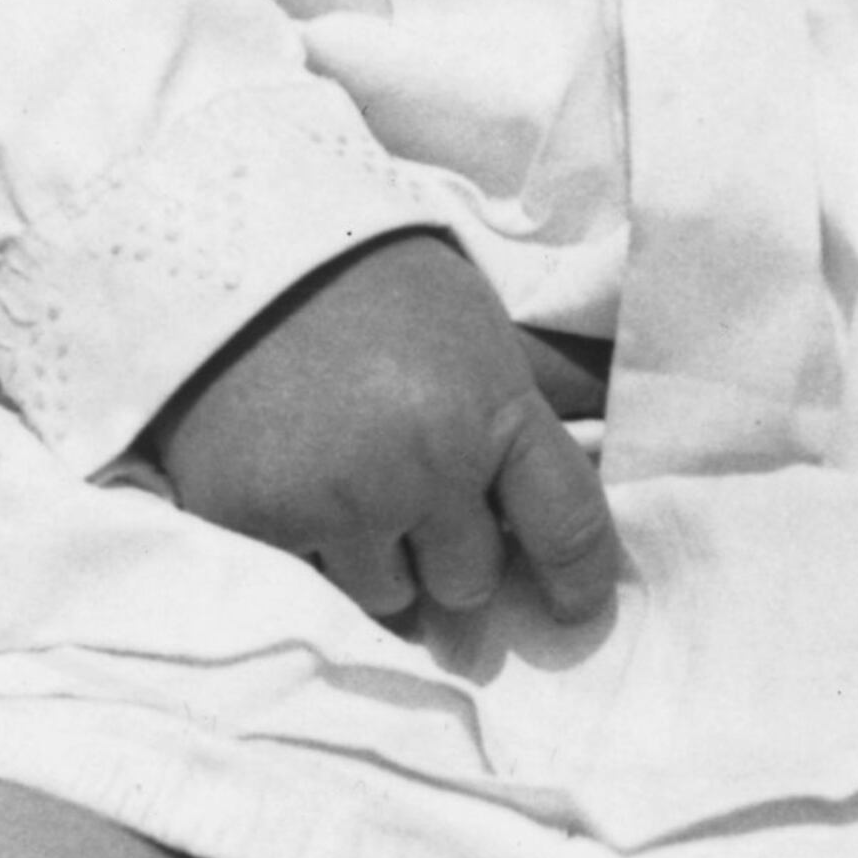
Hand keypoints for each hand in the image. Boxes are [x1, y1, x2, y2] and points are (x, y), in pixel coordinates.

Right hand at [140, 234, 622, 627]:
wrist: (233, 251)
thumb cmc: (373, 286)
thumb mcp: (479, 324)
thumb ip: (546, 384)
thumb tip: (623, 413)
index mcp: (491, 411)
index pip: (570, 530)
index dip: (579, 581)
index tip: (571, 606)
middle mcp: (425, 465)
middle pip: (471, 582)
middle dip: (449, 554)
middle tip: (412, 495)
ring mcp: (338, 500)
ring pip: (388, 600)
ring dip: (375, 563)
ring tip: (344, 486)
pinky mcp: (257, 523)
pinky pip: (307, 587)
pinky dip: (303, 553)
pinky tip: (290, 487)